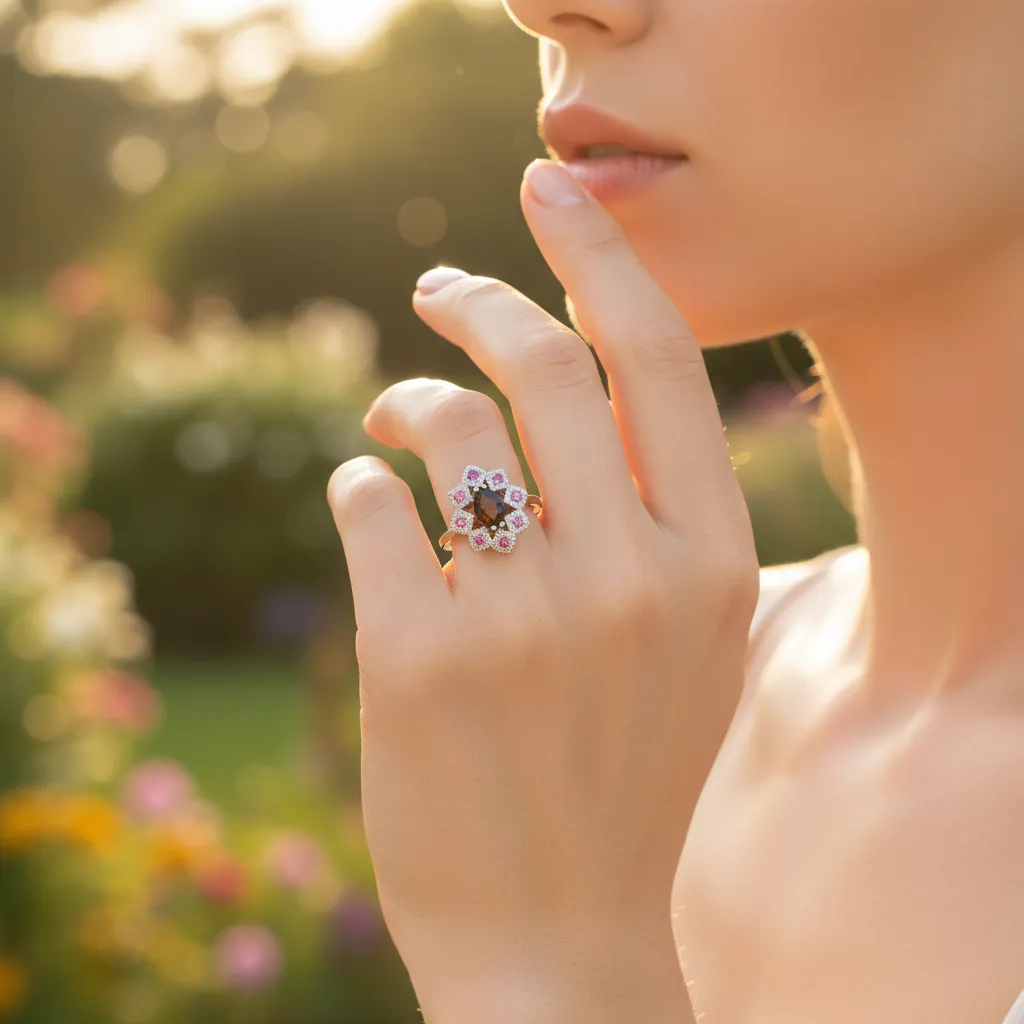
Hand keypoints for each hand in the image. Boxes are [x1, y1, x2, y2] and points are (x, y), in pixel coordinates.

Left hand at [327, 159, 758, 1016]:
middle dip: (477, 297)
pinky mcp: (416, 660)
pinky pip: (367, 504)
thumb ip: (657, 512)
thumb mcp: (687, 638)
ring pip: (441, 424)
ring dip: (407, 396)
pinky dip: (357, 483)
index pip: (661, 359)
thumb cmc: (620, 773)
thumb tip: (576, 368)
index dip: (599, 254)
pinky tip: (368, 507)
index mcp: (711, 560)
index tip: (548, 187)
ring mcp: (521, 619)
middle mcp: (629, 576)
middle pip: (545, 361)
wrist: (561, 938)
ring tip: (393, 414)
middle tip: (436, 283)